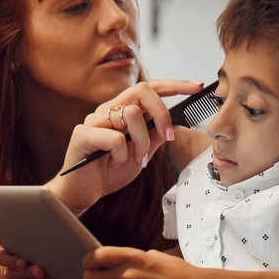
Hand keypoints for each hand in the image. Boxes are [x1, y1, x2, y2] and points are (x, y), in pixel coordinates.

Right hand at [0, 250, 55, 278]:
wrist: (58, 275)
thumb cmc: (49, 259)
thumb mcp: (45, 253)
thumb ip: (40, 252)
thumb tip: (45, 251)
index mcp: (11, 256)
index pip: (1, 258)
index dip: (10, 261)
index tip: (23, 262)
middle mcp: (11, 271)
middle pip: (11, 273)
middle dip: (27, 273)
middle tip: (40, 272)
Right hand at [48, 78, 204, 212]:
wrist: (82, 192)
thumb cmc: (108, 172)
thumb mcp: (141, 154)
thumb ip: (154, 137)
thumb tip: (174, 124)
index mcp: (121, 111)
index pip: (150, 89)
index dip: (174, 85)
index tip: (196, 87)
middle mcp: (107, 110)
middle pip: (141, 90)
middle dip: (162, 112)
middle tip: (168, 136)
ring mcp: (94, 120)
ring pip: (130, 114)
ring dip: (142, 141)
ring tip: (136, 159)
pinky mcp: (83, 134)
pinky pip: (114, 138)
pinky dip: (121, 154)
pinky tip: (114, 163)